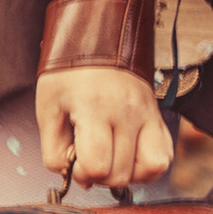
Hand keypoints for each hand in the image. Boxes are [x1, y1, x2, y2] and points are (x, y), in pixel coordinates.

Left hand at [37, 65, 172, 196]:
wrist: (100, 38)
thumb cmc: (70, 73)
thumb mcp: (48, 107)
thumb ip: (53, 148)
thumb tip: (69, 173)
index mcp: (95, 108)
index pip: (98, 166)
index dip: (82, 173)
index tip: (74, 159)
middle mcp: (127, 113)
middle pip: (121, 174)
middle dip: (100, 175)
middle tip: (88, 157)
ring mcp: (148, 115)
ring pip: (150, 170)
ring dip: (127, 174)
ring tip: (110, 158)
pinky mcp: (158, 117)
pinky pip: (164, 157)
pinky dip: (147, 166)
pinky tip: (128, 155)